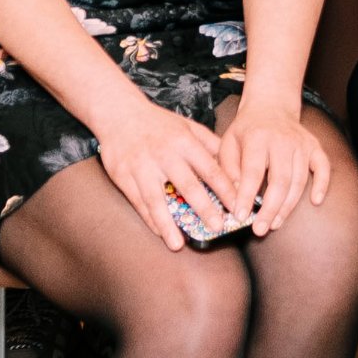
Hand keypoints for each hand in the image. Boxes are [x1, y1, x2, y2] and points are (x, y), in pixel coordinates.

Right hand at [94, 96, 249, 251]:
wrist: (119, 113)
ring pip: (156, 199)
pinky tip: (159, 232)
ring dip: (168, 223)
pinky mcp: (124, 175)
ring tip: (178, 245)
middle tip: (217, 227)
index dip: (225, 190)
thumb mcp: (187, 126)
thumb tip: (234, 165)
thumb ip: (210, 144)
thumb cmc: (159, 123)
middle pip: (187, 185)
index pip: (210, 169)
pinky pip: (138, 201)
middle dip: (204, 208)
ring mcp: (142, 166)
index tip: (238, 207)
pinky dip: (149, 219)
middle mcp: (165, 154)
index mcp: (184, 142)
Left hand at [214, 89, 331, 235]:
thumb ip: (228, 169)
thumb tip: (235, 197)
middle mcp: (283, 140)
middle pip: (280, 181)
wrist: (271, 105)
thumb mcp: (228, 142)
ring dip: (287, 206)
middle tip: (260, 229)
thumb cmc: (246, 130)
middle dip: (270, 209)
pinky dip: (322, 185)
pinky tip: (316, 201)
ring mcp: (302, 144)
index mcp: (258, 137)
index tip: (240, 217)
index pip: (253, 171)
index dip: (247, 196)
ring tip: (274, 224)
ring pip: (299, 180)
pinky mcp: (314, 147)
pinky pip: (323, 167)